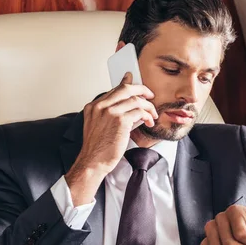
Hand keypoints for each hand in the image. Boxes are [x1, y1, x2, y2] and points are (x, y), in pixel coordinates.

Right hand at [65, 73, 157, 204]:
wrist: (93, 162)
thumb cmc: (98, 148)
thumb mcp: (98, 126)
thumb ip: (109, 113)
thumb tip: (127, 105)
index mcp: (93, 107)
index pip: (114, 89)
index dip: (127, 84)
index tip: (135, 82)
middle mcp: (100, 106)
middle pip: (126, 89)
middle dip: (142, 90)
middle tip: (150, 95)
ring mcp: (110, 112)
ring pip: (136, 100)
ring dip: (148, 107)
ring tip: (152, 115)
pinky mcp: (120, 120)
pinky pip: (140, 112)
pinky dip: (148, 116)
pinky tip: (149, 122)